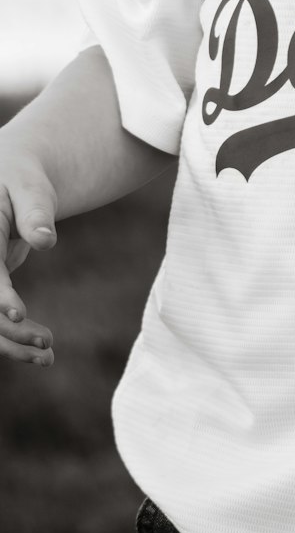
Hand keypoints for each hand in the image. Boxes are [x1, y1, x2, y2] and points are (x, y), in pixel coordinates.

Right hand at [0, 151, 57, 366]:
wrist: (14, 176)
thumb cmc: (25, 177)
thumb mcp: (31, 186)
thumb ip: (36, 211)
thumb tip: (44, 241)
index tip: (18, 315)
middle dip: (7, 329)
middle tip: (47, 343)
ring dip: (11, 343)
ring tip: (48, 356)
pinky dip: (14, 337)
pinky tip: (43, 352)